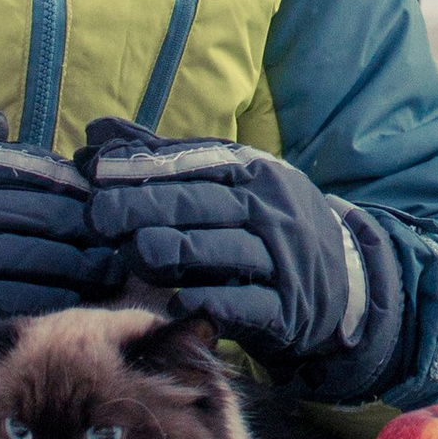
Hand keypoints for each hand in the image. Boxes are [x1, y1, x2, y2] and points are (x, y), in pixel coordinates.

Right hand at [0, 133, 125, 406]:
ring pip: (26, 265)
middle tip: (123, 244)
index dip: (73, 192)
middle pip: (37, 221)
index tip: (103, 202)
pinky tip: (63, 308)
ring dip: (74, 274)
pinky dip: (36, 305)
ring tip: (107, 277)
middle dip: (87, 235)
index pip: (28, 175)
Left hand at [79, 119, 401, 387]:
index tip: (95, 171)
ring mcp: (281, 260)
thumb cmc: (262, 223)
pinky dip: (216, 302)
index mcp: (253, 173)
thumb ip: (160, 158)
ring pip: (221, 253)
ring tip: (132, 254)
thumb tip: (96, 130)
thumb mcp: (226, 182)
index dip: (143, 166)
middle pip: (201, 206)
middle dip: (145, 208)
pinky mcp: (286, 308)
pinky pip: (249, 305)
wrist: (342, 279)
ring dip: (173, 253)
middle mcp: (269, 212)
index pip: (194, 163)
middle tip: (98, 216)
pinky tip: (181, 301)